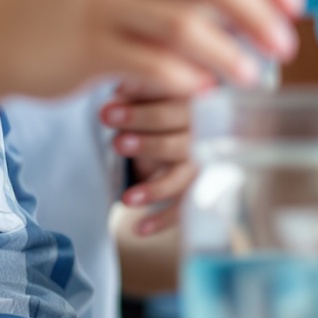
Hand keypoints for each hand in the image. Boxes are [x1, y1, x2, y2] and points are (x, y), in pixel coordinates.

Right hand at [0, 0, 302, 128]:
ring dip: (231, 52)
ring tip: (254, 77)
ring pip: (186, 21)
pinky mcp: (85, 43)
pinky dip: (187, 77)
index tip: (295, 1)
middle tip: (286, 44)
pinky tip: (205, 91)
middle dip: (259, 10)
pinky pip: (151, 62)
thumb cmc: (76, 0)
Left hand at [104, 78, 195, 233]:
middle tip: (116, 143)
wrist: (205, 126)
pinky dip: (162, 220)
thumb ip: (142, 88)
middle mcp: (209, 136)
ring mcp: (206, 165)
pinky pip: (184, 209)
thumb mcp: (160, 91)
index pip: (173, 106)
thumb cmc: (170, 103)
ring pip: (182, 179)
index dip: (141, 108)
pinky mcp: (201, 191)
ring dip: (155, 189)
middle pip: (180, 142)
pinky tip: (138, 229)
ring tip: (126, 199)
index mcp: (201, 104)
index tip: (108, 108)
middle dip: (147, 143)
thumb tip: (120, 89)